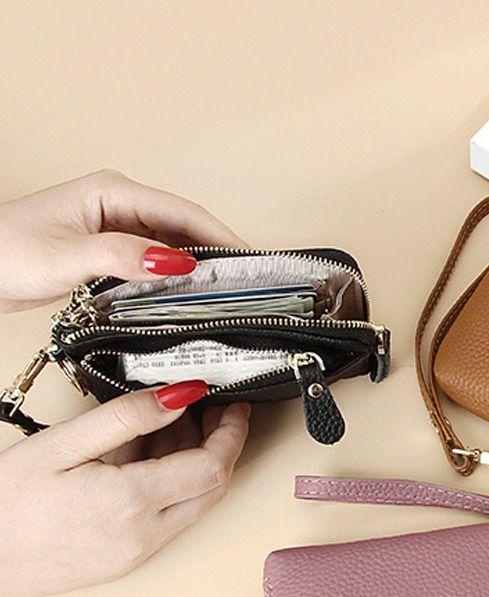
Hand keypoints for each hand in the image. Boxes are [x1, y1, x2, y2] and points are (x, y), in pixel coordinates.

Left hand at [0, 169, 245, 312]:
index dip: (221, 237)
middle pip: (184, 229)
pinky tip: (187, 298)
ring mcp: (116, 229)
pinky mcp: (111, 252)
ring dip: (197, 269)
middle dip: (217, 254)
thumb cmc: (6, 252)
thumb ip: (123, 257)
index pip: (183, 213)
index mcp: (113, 192)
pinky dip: (175, 280)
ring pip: (172, 248)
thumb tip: (177, 262)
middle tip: (247, 283)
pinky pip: (155, 263)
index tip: (250, 260)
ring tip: (225, 294)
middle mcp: (119, 206)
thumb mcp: (68, 256)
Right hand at [0, 385, 249, 596]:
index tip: (233, 408)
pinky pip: (169, 520)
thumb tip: (179, 396)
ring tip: (171, 427)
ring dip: (195, 465)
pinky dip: (172, 487)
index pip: (213, 466)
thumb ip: (127, 418)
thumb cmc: (4, 504)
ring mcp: (138, 552)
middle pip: (214, 488)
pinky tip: (146, 459)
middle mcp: (144, 534)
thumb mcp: (62, 443)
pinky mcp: (128, 560)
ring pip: (193, 505)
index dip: (232, 433)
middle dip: (222, 446)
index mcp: (132, 501)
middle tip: (214, 414)